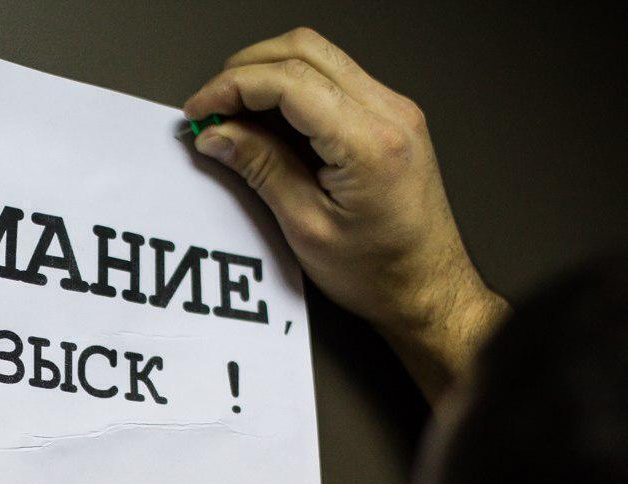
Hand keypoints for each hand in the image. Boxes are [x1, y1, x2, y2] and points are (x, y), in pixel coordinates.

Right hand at [184, 28, 507, 399]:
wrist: (427, 287)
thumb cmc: (380, 271)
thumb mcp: (306, 226)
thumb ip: (261, 169)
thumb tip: (219, 135)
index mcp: (370, 142)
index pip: (288, 81)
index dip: (232, 87)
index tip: (200, 110)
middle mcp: (390, 113)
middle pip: (302, 51)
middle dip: (245, 70)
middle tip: (211, 109)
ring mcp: (394, 110)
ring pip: (317, 56)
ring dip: (266, 75)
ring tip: (233, 116)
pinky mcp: (389, 116)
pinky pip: (332, 78)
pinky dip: (290, 88)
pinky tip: (266, 120)